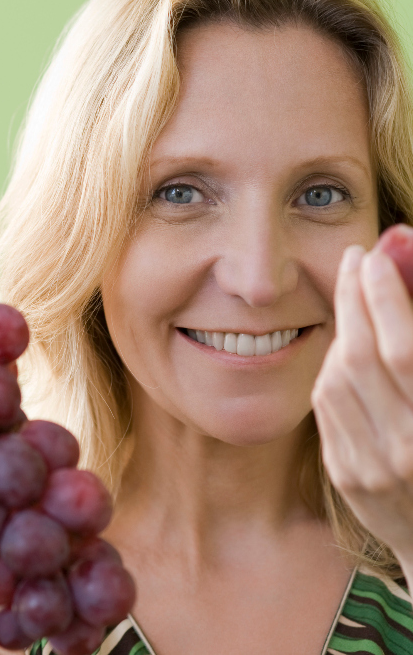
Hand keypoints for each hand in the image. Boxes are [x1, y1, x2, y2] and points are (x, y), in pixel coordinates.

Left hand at [312, 244, 412, 565]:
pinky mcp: (345, 474)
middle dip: (353, 298)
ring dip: (342, 327)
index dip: (386, 297)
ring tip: (355, 296)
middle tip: (355, 259)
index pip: (402, 353)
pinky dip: (333, 366)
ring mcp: (368, 467)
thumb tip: (407, 270)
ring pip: (335, 378)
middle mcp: (403, 450)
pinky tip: (346, 343)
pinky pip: (326, 405)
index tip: (377, 256)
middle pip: (360, 357)